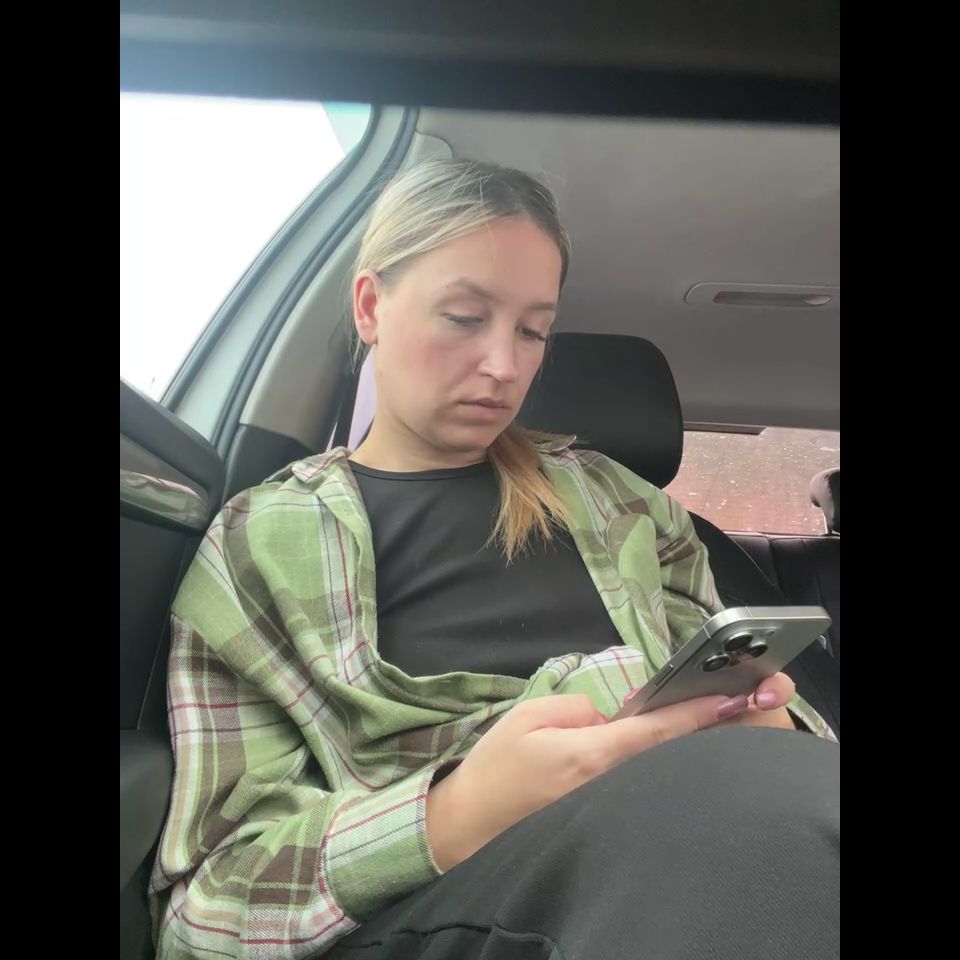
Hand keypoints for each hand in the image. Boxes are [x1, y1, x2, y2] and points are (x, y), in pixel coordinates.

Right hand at [426, 688, 751, 870]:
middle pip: (667, 755)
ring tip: (705, 719)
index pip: (657, 732)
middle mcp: (608, 785)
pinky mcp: (600, 819)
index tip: (733, 696)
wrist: (470, 825)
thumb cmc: (496, 767)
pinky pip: (637, 788)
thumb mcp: (528, 718)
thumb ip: (578, 708)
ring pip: (655, 773)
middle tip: (730, 699)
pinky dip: (657, 767)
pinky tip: (665, 751)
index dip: (698, 713)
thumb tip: (610, 717)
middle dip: (700, 729)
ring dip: (680, 747)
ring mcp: (607, 807)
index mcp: (591, 755)